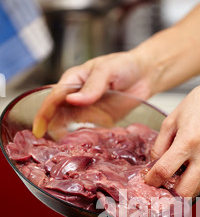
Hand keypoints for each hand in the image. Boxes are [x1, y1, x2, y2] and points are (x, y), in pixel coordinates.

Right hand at [32, 51, 151, 137]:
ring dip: (60, 134)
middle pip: (56, 112)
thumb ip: (92, 86)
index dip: (44, 113)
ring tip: (55, 150)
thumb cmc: (124, 66)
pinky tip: (74, 148)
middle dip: (48, 126)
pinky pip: (84, 130)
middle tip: (42, 145)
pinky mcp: (97, 119)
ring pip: (67, 123)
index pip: (54, 97)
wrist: (144, 75)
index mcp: (74, 79)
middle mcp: (76, 95)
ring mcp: (85, 108)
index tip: (39, 129)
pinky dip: (78, 139)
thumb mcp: (108, 71)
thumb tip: (73, 101)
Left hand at [145, 72, 199, 197]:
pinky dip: (196, 175)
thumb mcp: (172, 119)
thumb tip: (153, 166)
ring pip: (195, 188)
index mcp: (189, 140)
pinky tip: (196, 159)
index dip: (152, 179)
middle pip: (183, 192)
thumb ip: (160, 145)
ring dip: (184, 184)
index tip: (149, 179)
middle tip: (162, 183)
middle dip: (170, 192)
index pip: (164, 171)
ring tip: (180, 168)